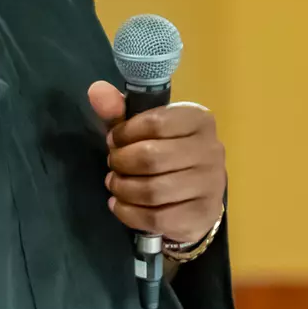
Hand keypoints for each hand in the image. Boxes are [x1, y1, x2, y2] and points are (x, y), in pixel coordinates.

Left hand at [87, 81, 225, 245]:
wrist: (197, 194)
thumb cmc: (168, 151)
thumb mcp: (144, 128)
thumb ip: (119, 109)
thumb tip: (96, 90)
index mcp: (199, 120)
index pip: (156, 122)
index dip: (125, 133)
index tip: (113, 140)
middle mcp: (211, 150)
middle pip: (152, 157)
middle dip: (122, 162)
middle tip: (113, 164)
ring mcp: (211, 184)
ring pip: (153, 190)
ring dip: (124, 189)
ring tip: (115, 184)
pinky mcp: (203, 214)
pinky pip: (158, 218)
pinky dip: (130, 213)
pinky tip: (120, 205)